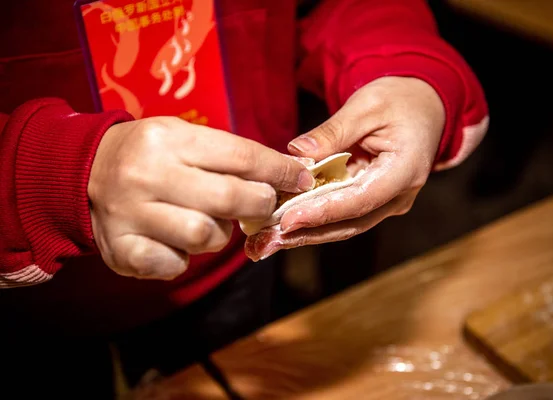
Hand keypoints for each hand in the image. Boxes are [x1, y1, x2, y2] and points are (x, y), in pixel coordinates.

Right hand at [89, 117, 312, 279]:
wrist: (83, 173)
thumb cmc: (151, 155)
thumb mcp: (185, 138)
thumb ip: (231, 156)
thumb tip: (288, 174)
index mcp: (168, 139)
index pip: (240, 155)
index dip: (278, 170)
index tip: (300, 178)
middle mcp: (146, 175)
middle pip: (229, 198)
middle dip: (259, 204)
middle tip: (262, 204)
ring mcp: (130, 215)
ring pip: (205, 236)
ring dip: (218, 234)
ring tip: (206, 221)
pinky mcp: (121, 250)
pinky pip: (175, 265)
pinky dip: (184, 258)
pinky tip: (174, 240)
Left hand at [245, 77, 444, 260]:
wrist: (423, 108)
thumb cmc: (399, 101)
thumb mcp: (366, 106)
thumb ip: (332, 131)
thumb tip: (297, 153)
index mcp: (405, 170)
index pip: (360, 199)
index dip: (323, 212)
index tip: (288, 220)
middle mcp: (399, 196)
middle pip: (350, 224)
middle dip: (307, 234)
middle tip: (267, 241)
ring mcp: (388, 203)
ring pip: (345, 226)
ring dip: (306, 235)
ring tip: (267, 241)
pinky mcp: (373, 202)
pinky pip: (343, 216)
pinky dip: (314, 222)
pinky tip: (284, 226)